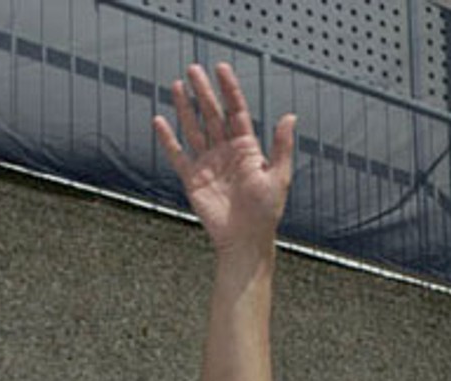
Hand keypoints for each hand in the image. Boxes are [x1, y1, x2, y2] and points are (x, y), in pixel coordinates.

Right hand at [153, 63, 296, 256]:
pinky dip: (168, 139)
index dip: (229, 90)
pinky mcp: (193, 180)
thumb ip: (282, 147)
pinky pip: (178, 155)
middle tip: (193, 69)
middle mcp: (226, 152)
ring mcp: (208, 164)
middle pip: (212, 115)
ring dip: (185, 108)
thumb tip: (290, 116)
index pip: (236, 112)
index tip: (221, 69)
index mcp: (247, 149)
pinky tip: (160, 121)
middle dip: (203, 92)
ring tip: (176, 85)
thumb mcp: (278, 178)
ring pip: (194, 129)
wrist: (245, 241)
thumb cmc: (265, 213)